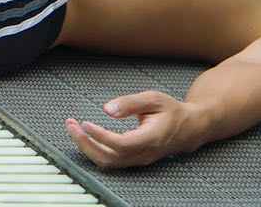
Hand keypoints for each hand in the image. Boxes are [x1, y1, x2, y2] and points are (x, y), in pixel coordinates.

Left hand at [66, 92, 200, 169]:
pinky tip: (85, 136)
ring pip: (108, 162)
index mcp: (151, 138)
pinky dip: (94, 150)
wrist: (190, 128)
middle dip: (85, 142)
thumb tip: (107, 109)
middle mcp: (144, 153)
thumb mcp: (154, 99)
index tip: (85, 123)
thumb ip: (130, 103)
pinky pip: (111, 161)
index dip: (101, 136)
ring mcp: (139, 159)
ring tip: (72, 128)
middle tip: (70, 125)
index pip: (121, 144)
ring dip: (87, 147)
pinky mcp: (134, 160)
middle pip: (110, 158)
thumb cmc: (172, 111)